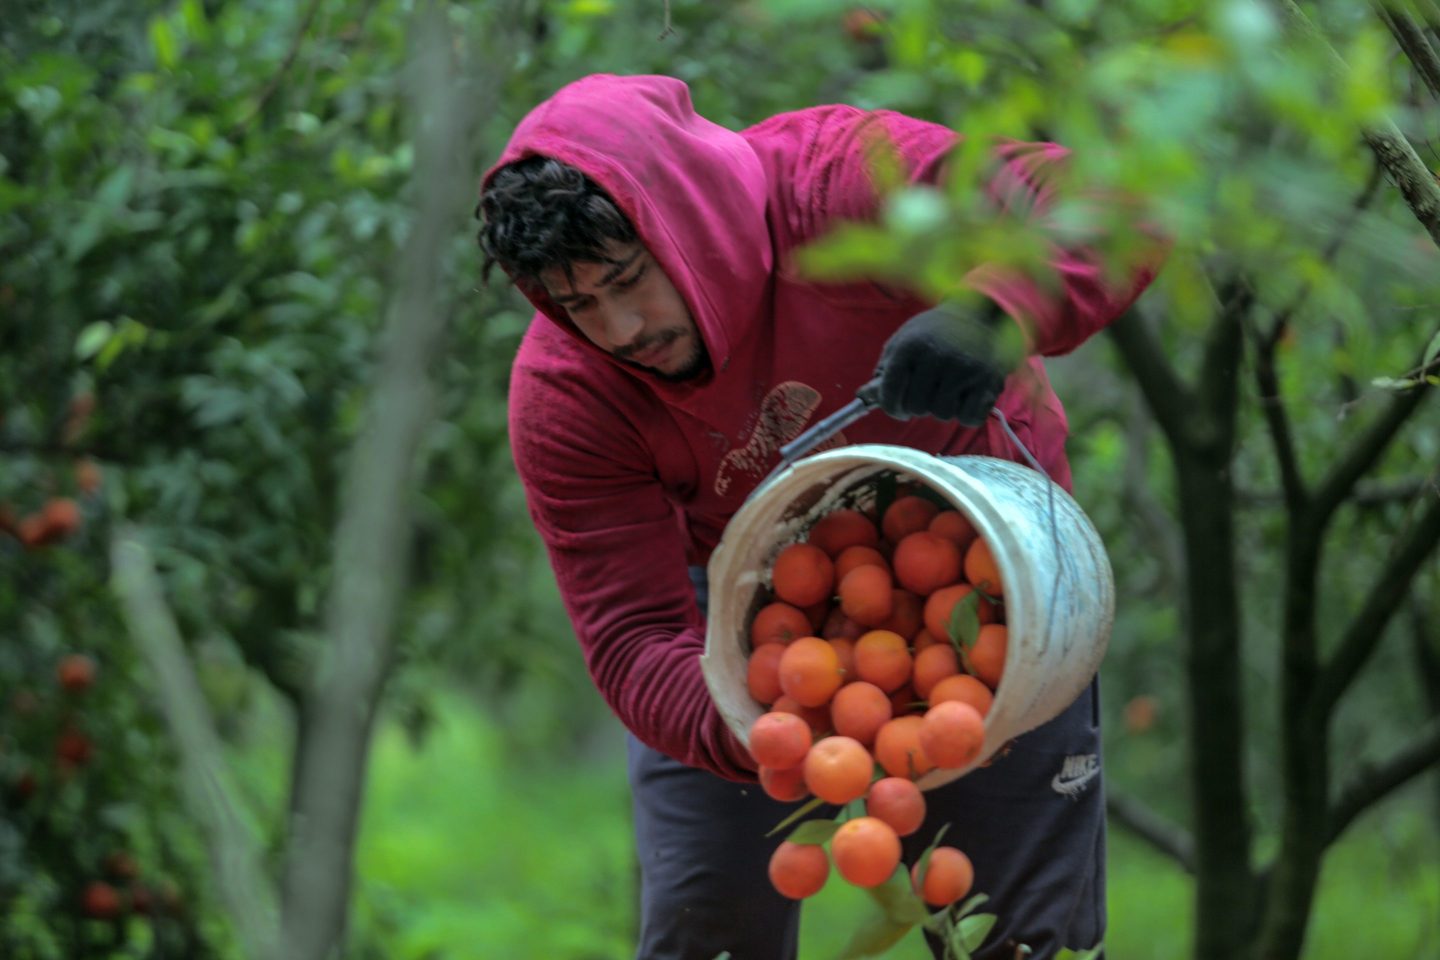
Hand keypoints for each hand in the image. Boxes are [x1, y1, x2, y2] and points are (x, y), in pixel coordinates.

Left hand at [870, 303, 1007, 424]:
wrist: (977, 313)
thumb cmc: (933, 333)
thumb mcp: (903, 340)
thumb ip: (885, 370)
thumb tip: (865, 397)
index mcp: (910, 346)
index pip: (890, 393)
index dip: (891, 406)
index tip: (897, 408)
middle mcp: (937, 356)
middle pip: (917, 407)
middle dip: (918, 406)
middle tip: (926, 394)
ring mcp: (965, 369)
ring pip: (942, 414)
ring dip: (942, 409)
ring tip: (947, 390)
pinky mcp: (989, 380)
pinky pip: (970, 418)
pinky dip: (966, 414)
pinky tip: (965, 397)